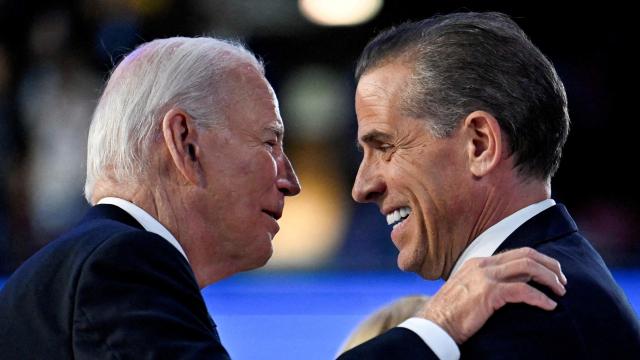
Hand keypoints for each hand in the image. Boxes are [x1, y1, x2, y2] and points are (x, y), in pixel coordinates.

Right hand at [419, 247, 566, 343]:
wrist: (435, 325)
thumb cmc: (450, 313)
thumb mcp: (468, 290)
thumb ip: (486, 284)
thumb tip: (511, 286)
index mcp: (478, 262)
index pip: (516, 252)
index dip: (539, 260)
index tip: (552, 273)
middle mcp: (483, 265)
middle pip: (526, 255)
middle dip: (550, 266)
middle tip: (562, 281)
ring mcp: (485, 277)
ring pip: (528, 267)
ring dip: (549, 279)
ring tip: (560, 292)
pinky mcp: (489, 293)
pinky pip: (523, 290)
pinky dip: (540, 298)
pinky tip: (549, 306)